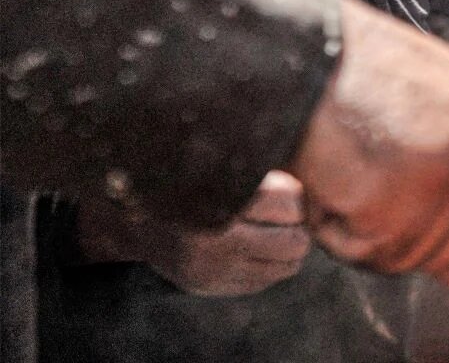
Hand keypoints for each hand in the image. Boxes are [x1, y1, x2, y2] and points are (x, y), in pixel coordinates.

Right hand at [138, 171, 310, 296]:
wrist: (135, 212)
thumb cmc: (192, 178)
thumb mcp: (223, 162)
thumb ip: (262, 164)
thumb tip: (313, 174)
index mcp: (219, 199)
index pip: (289, 202)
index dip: (295, 195)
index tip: (285, 188)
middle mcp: (213, 240)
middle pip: (294, 241)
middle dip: (298, 226)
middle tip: (287, 213)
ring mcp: (210, 269)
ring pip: (286, 266)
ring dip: (288, 247)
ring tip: (274, 228)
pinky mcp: (206, 286)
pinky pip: (263, 281)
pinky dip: (269, 264)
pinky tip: (255, 246)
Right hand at [288, 0, 448, 289]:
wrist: (295, 54)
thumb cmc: (355, 75)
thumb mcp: (444, 98)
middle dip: (412, 239)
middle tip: (371, 190)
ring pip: (413, 256)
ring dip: (369, 234)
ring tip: (348, 173)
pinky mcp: (400, 199)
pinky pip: (369, 253)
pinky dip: (337, 231)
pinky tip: (330, 181)